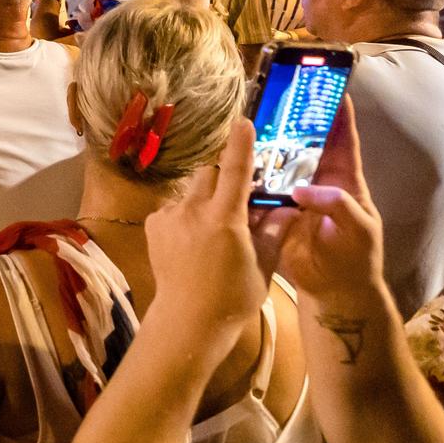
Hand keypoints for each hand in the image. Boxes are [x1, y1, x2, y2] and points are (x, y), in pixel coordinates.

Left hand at [144, 119, 268, 350]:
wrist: (188, 320)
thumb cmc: (233, 297)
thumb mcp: (264, 265)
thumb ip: (273, 231)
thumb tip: (289, 207)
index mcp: (225, 219)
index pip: (234, 171)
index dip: (240, 144)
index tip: (243, 121)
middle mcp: (194, 210)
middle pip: (209, 173)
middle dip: (223, 178)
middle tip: (235, 198)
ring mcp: (169, 217)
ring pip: (190, 190)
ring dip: (203, 198)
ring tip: (211, 227)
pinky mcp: (154, 225)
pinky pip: (173, 207)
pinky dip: (185, 214)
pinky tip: (191, 239)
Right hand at [255, 97, 383, 304]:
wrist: (333, 292)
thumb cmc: (356, 259)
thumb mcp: (359, 230)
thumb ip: (339, 205)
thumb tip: (303, 188)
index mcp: (345, 180)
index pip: (343, 141)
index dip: (339, 114)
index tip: (329, 86)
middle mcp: (318, 181)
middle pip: (305, 144)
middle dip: (294, 121)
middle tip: (277, 94)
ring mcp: (294, 195)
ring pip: (279, 163)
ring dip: (268, 146)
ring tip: (251, 121)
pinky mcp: (274, 211)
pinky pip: (260, 189)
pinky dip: (248, 175)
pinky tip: (234, 159)